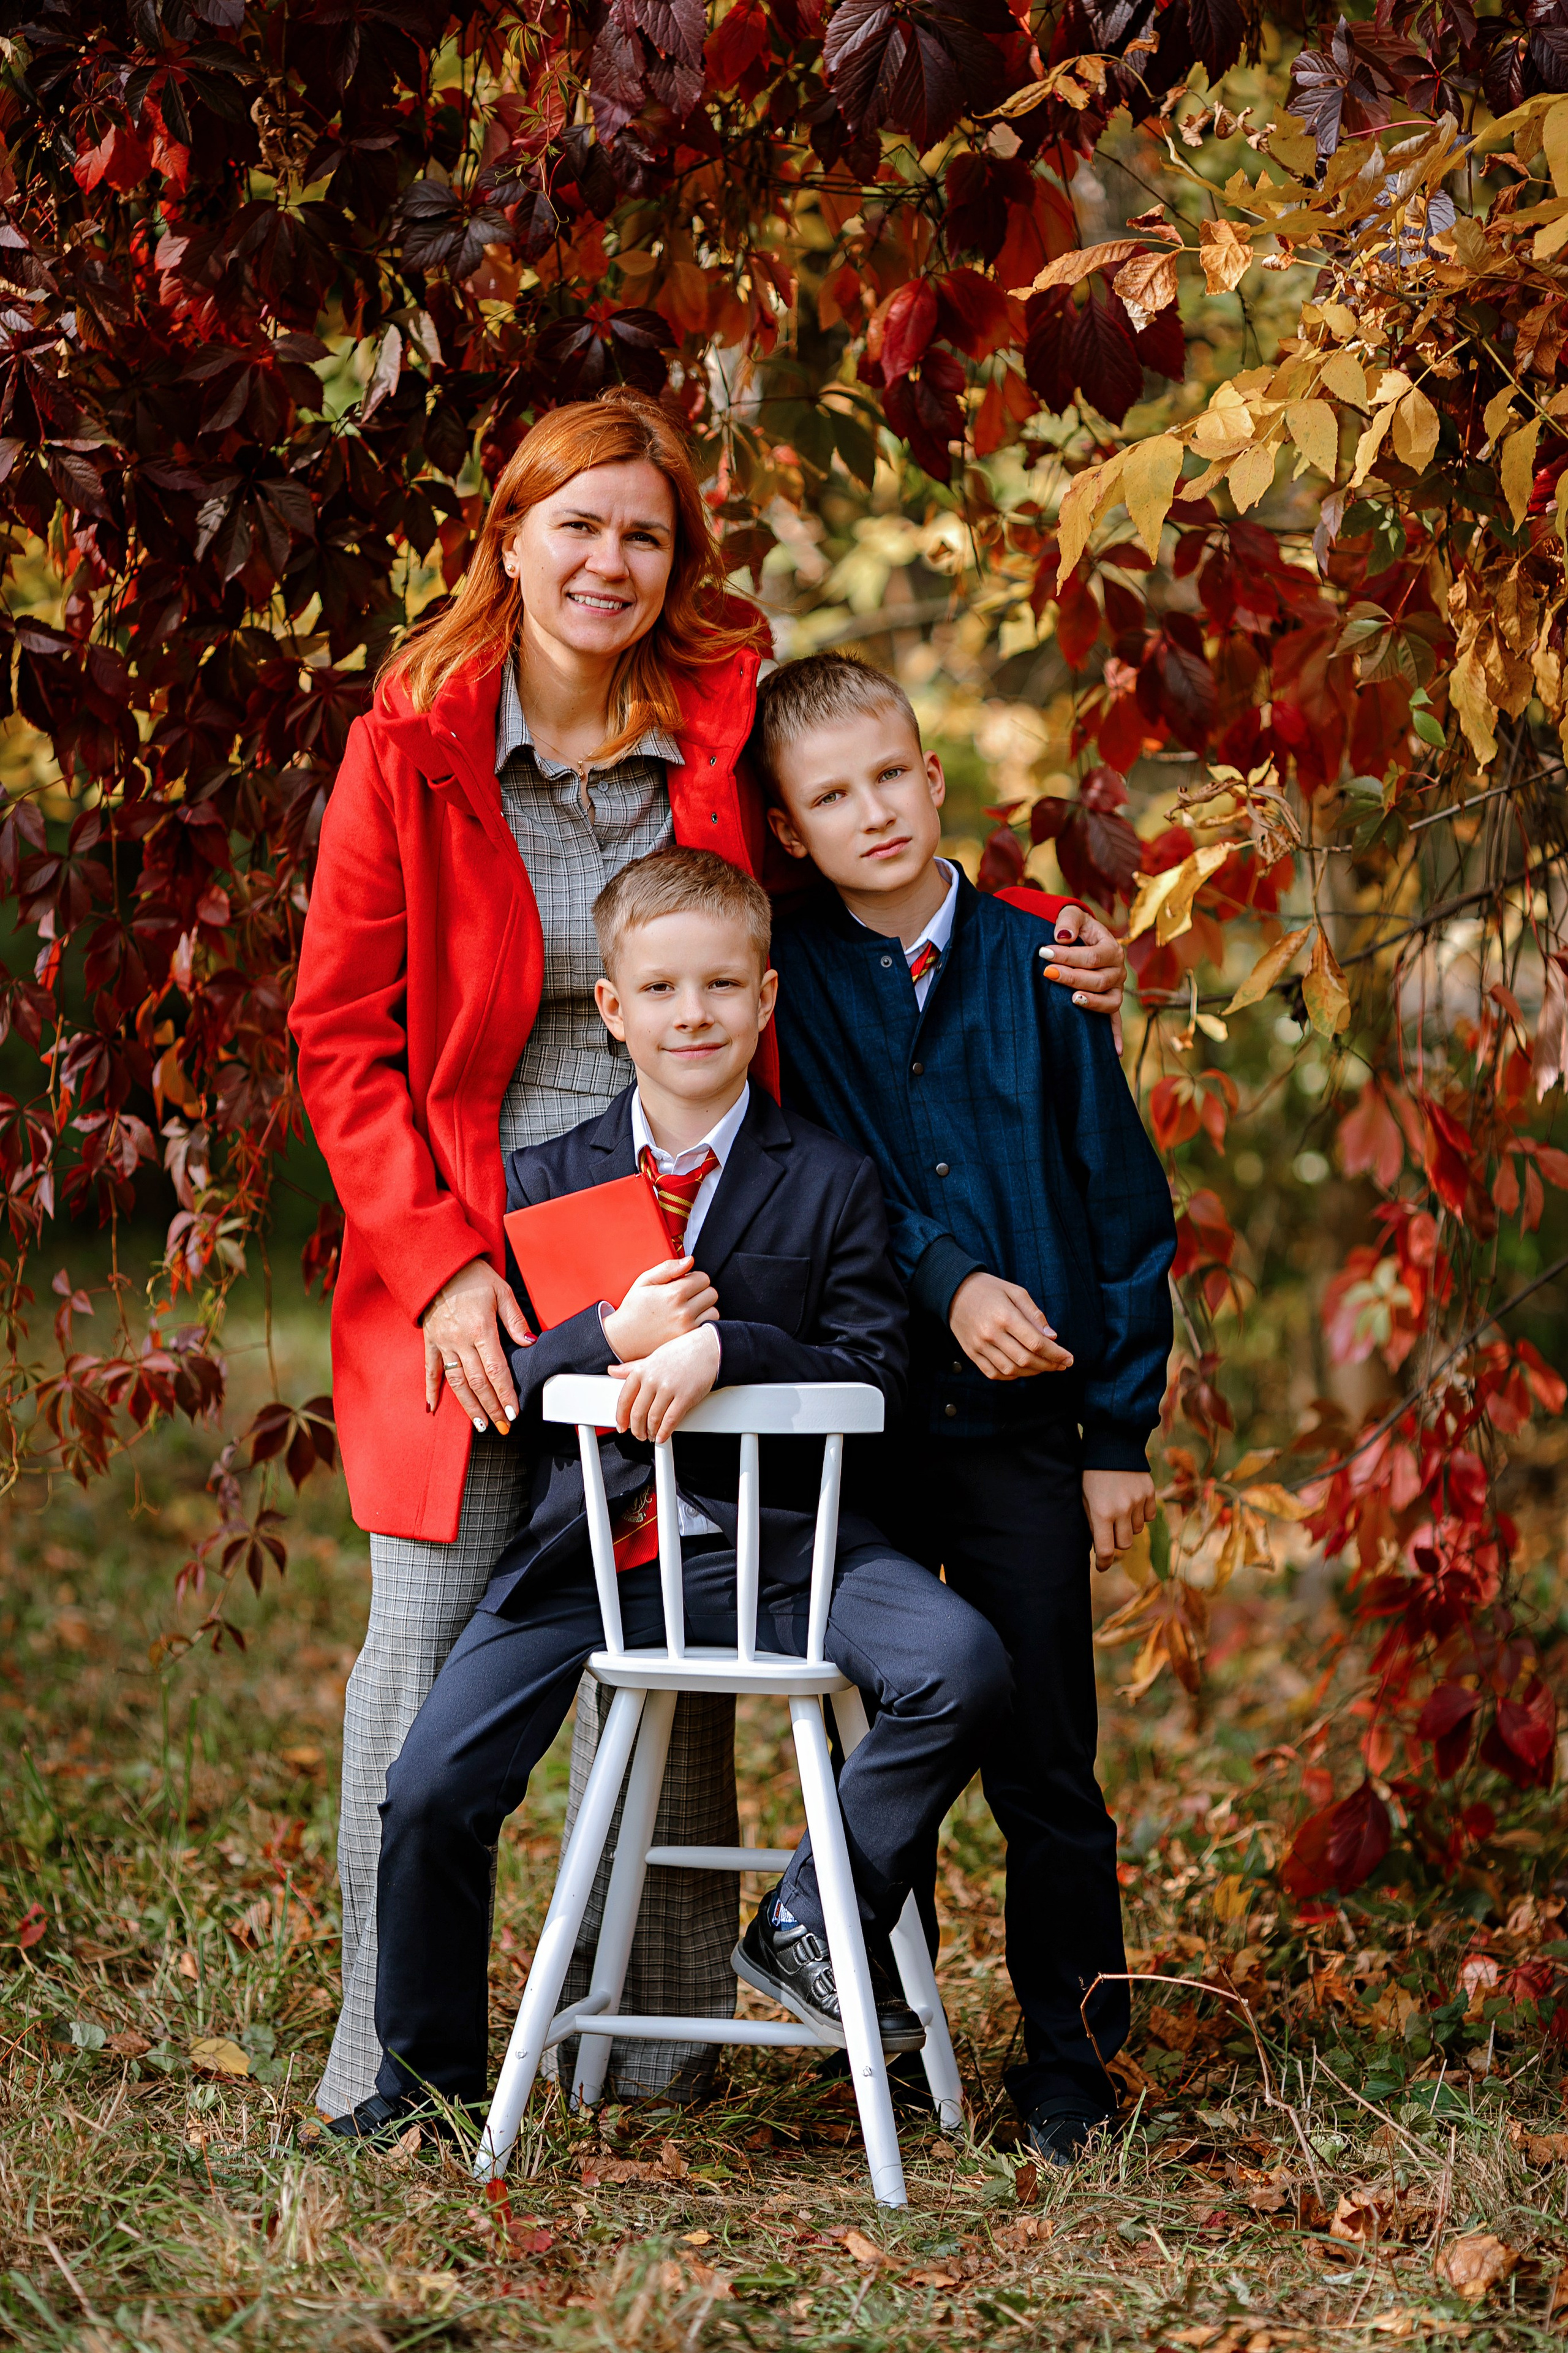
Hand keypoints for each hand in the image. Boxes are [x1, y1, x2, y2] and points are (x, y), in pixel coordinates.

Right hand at [422, 1258, 531, 1429]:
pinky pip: (430, 1370)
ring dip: (469, 1406)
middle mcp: (460, 1340)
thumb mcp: (502, 1291)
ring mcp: (443, 1342)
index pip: (496, 1370)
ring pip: (456, 1382)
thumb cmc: (474, 1277)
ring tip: (481, 1424)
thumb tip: (530, 1343)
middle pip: (477, 1382)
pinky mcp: (430, 1341)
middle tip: (503, 1426)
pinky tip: (433, 1408)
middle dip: (492, 1407)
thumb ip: (516, 1320)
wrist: (440, 1265)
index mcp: (481, 1329)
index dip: (505, 1394)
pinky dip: (431, 1390)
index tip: (513, 1412)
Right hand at [602, 1255, 718, 1362]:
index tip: (683, 1284)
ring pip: (713, 1310)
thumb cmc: (633, 1309)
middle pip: (711, 1293)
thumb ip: (668, 1268)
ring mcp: (687, 1329)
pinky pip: (709, 1326)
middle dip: (700, 1291)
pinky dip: (703, 1322)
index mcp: (673, 1294)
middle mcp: (683, 1312)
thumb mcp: (644, 1281)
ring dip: (704, 1308)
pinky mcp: (688, 1340)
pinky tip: (689, 1321)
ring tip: (686, 1309)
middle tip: (685, 1296)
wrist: (623, 1339)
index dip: (693, 1278)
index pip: (703, 1278)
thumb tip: (690, 1260)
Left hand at [610, 1326, 721, 1443]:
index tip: (622, 1426)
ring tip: (651, 1435)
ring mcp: (668, 1389)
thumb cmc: (681, 1352)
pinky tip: (663, 1435)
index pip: (624, 1399)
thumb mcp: (652, 1357)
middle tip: (638, 1434)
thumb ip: (631, 1367)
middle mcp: (652, 1379)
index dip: (621, 1417)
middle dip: (636, 1429)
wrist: (707, 1348)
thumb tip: (612, 1371)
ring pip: (653, 1419)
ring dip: (650, 1432)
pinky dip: (665, 1432)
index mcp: (641, 1370)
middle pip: (637, 1413)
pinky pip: (670, 1420)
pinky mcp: (684, 1397)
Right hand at [950, 1271, 1073, 1380]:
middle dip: (1049, 1365)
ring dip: (1033, 1372)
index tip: (1069, 1358)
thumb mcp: (1016, 1292)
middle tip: (1061, 1365)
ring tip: (1045, 1367)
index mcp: (1005, 1316)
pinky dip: (1012, 1376)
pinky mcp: (972, 1353)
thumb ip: (1035, 1314)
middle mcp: (991, 1334)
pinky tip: (1023, 1369)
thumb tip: (1052, 1337)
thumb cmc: (989, 1289)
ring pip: (1011, 1370)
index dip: (1056, 1354)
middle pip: (1026, 1360)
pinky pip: (994, 1373)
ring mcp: (979, 1346)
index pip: (1036, 1343)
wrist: (954, 1291)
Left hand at [1040, 903, 1125, 1054]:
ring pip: (1109, 1002)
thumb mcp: (1071, 915)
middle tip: (1046, 972)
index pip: (1092, 957)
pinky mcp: (1109, 1004)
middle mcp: (1118, 971)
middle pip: (1099, 980)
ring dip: (1090, 1002)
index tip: (1043, 952)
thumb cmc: (1074, 927)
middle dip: (1071, 977)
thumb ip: (1067, 920)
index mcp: (1112, 948)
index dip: (1067, 956)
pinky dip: (1114, 1037)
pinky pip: (1114, 1022)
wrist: (1081, 937)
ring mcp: (1115, 990)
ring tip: (1071, 999)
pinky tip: (1114, 1053)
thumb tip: (1062, 936)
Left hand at [1082, 1468, 1157, 1569]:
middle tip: (1110, 1530)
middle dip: (1116, 1541)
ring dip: (1128, 1526)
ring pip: (1137, 1531)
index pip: (1106, 1550)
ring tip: (1120, 1509)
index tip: (1101, 1566)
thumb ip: (1092, 1523)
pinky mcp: (1149, 1493)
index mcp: (1102, 1513)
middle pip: (1124, 1544)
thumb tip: (1099, 1547)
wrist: (1112, 1445)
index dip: (1103, 1562)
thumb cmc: (1091, 1473)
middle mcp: (1122, 1510)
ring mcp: (1138, 1501)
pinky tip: (1132, 1503)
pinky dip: (1141, 1515)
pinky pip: (1149, 1517)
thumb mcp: (1084, 1498)